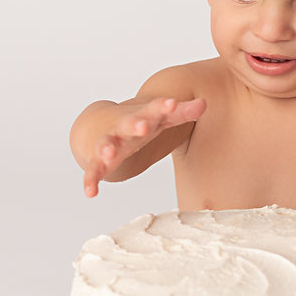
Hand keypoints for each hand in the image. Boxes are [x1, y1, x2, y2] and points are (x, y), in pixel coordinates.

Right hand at [84, 97, 205, 196]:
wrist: (101, 125)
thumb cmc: (141, 123)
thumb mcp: (162, 119)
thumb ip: (183, 112)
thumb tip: (204, 103)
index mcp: (142, 117)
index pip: (154, 109)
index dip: (163, 107)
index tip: (172, 103)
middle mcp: (124, 128)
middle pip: (129, 124)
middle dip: (136, 124)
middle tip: (143, 126)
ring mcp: (109, 144)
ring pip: (106, 145)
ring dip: (107, 148)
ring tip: (109, 153)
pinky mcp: (98, 162)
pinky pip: (93, 171)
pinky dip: (90, 180)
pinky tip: (90, 192)